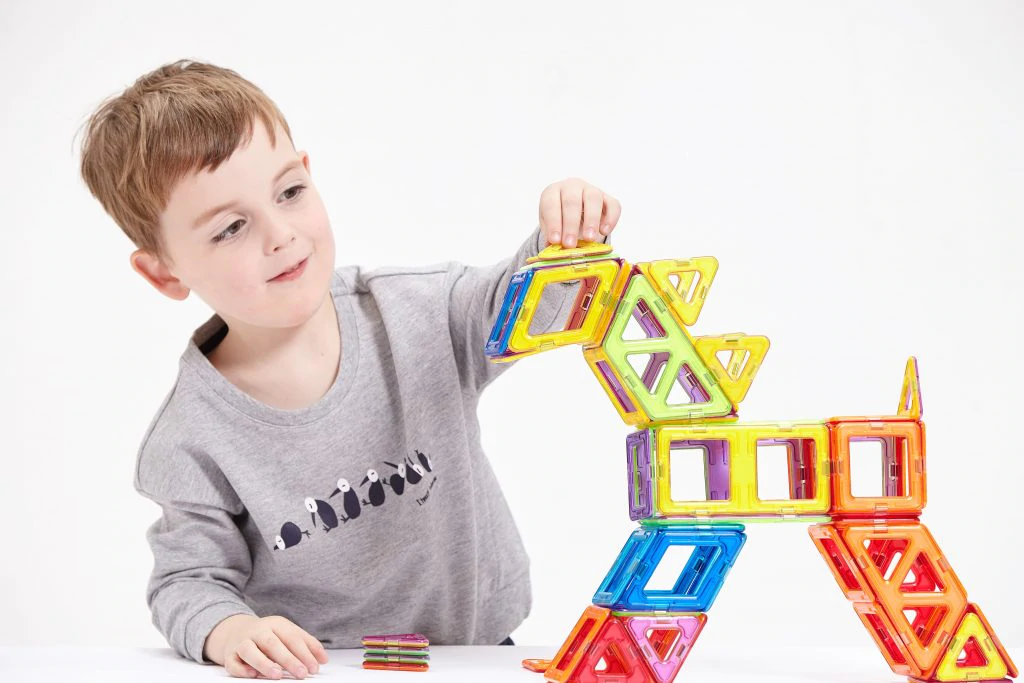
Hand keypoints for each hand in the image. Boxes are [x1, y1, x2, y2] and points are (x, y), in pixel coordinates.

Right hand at [204, 614, 328, 678]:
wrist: (236, 631)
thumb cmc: (269, 635)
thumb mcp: (288, 633)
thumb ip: (307, 644)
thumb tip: (323, 659)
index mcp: (276, 624)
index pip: (292, 637)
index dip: (304, 653)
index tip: (314, 667)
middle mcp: (258, 631)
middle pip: (273, 643)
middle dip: (288, 659)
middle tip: (301, 673)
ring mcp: (242, 642)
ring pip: (250, 651)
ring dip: (264, 663)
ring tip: (277, 675)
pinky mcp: (230, 655)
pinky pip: (232, 662)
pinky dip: (241, 669)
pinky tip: (252, 674)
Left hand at [539, 178, 621, 247]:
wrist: (574, 215)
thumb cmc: (559, 221)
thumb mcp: (551, 228)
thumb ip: (551, 238)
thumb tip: (551, 253)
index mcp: (552, 193)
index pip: (551, 204)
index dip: (553, 223)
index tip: (555, 241)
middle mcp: (571, 187)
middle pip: (572, 201)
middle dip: (571, 225)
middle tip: (570, 244)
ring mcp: (591, 190)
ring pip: (593, 198)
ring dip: (591, 220)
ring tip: (589, 239)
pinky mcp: (608, 198)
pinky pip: (613, 205)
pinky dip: (610, 219)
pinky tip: (604, 232)